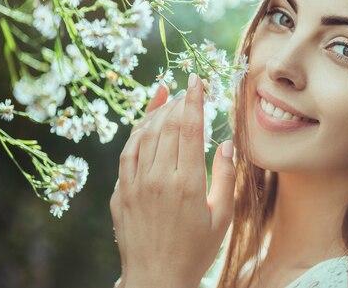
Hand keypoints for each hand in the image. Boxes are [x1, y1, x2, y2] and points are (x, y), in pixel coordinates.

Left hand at [110, 75, 235, 287]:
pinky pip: (126, 152)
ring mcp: (134, 185)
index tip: (197, 80)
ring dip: (157, 111)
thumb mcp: (222, 218)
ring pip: (143, 134)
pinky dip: (136, 131)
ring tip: (169, 97)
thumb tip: (226, 143)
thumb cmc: (196, 251)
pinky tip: (146, 121)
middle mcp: (157, 179)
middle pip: (166, 126)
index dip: (193, 100)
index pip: (188, 128)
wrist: (155, 280)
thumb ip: (225, 177)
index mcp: (186, 184)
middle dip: (178, 101)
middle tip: (188, 88)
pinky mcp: (120, 192)